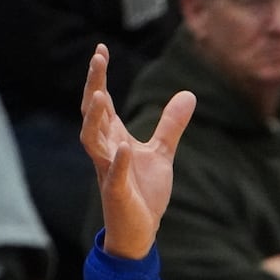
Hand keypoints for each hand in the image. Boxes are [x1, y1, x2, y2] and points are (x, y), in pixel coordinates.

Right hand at [79, 44, 194, 258]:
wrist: (140, 230)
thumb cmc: (144, 191)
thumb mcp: (161, 153)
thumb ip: (170, 125)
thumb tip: (188, 94)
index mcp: (114, 138)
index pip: (103, 103)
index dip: (99, 76)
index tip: (100, 49)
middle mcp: (105, 150)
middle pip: (92, 113)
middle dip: (93, 86)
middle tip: (97, 60)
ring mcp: (108, 171)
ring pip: (92, 141)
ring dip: (94, 119)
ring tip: (100, 96)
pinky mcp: (117, 193)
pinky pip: (113, 175)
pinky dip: (118, 161)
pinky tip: (124, 147)